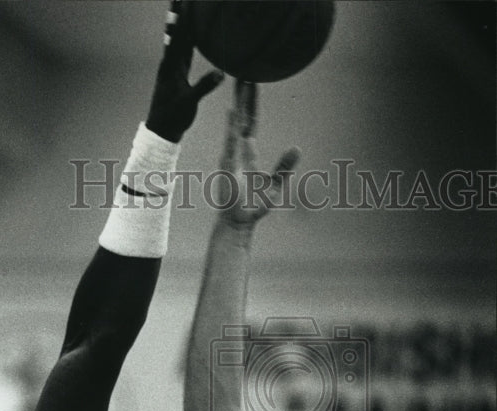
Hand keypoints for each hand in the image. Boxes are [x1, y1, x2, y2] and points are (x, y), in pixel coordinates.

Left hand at [145, 0, 223, 143]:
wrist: (162, 130)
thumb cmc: (173, 117)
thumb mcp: (189, 103)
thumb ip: (203, 87)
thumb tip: (220, 74)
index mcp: (171, 66)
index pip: (178, 36)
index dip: (182, 18)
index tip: (185, 2)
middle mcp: (170, 63)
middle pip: (176, 32)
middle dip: (179, 14)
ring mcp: (173, 68)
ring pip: (178, 40)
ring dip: (182, 23)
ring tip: (183, 6)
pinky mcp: (177, 74)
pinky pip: (183, 51)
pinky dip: (187, 39)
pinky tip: (190, 32)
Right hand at [217, 80, 299, 228]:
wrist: (239, 223)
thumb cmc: (253, 207)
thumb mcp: (274, 185)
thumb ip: (284, 167)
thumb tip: (297, 148)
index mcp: (247, 153)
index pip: (250, 122)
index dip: (251, 103)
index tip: (252, 84)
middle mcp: (237, 150)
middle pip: (241, 117)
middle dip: (243, 95)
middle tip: (244, 71)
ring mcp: (232, 156)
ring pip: (236, 123)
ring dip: (238, 103)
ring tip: (239, 82)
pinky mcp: (228, 165)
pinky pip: (231, 142)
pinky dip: (232, 126)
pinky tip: (234, 111)